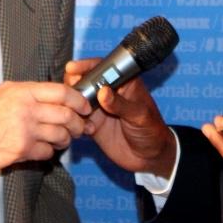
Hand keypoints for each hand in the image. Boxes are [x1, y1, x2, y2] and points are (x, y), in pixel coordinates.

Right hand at [0, 81, 90, 170]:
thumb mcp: (6, 92)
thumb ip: (30, 91)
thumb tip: (56, 94)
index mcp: (24, 91)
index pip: (62, 92)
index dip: (79, 100)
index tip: (85, 107)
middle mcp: (27, 108)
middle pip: (67, 115)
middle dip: (79, 123)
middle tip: (82, 127)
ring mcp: (25, 130)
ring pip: (60, 134)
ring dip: (67, 139)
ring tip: (65, 139)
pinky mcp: (22, 150)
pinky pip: (47, 152)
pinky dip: (50, 152)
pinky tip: (45, 149)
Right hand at [65, 58, 175, 177]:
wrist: (150, 157)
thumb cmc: (152, 130)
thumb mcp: (140, 116)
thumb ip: (121, 104)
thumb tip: (102, 92)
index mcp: (123, 83)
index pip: (103, 67)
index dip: (87, 65)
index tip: (73, 68)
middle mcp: (109, 93)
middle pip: (86, 81)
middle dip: (75, 83)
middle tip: (70, 89)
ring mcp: (99, 108)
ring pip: (78, 99)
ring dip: (71, 102)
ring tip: (70, 108)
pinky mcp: (92, 124)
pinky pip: (77, 118)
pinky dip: (72, 120)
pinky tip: (76, 125)